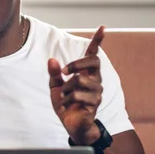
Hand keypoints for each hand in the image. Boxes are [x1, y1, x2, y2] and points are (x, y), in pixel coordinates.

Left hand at [48, 26, 104, 144]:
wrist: (72, 126)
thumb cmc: (67, 105)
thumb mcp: (56, 87)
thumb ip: (54, 74)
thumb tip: (51, 60)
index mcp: (86, 74)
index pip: (94, 55)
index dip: (98, 41)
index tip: (102, 28)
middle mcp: (95, 80)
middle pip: (93, 61)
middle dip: (76, 63)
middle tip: (64, 72)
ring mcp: (97, 92)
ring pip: (80, 80)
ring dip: (66, 88)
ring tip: (64, 96)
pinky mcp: (94, 103)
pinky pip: (78, 95)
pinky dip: (67, 99)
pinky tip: (66, 105)